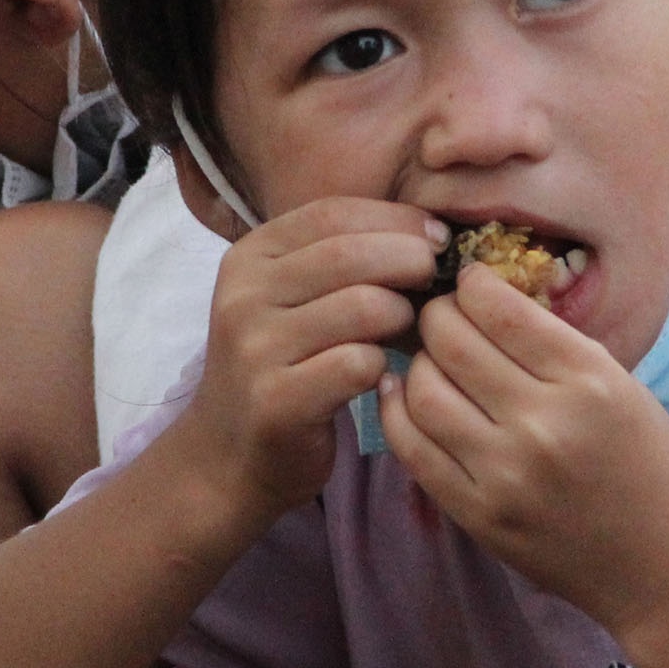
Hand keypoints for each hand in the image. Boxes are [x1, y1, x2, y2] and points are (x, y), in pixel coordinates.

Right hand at [173, 198, 447, 519]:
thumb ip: (345, 259)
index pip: (332, 212)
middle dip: (410, 260)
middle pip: (351, 254)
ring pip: (364, 306)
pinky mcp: (276, 400)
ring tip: (407, 331)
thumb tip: (432, 231)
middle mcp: (243, 296)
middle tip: (438, 281)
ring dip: (402, 316)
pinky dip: (384, 366)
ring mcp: (254, 349)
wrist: (229, 455)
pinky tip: (383, 375)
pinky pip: (358, 364)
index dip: (396, 219)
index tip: (439, 237)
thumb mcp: (296, 298)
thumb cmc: (284, 366)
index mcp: (249, 257)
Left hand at [379, 265, 668, 637]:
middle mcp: (545, 424)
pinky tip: (400, 395)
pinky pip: (413, 450)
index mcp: (590, 383)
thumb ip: (560, 348)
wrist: (662, 569)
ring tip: (429, 360)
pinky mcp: (479, 516)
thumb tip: (487, 303)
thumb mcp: (627, 390)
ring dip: (417, 363)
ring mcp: (506, 475)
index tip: (470, 283)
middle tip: (440, 315)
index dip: (472, 284)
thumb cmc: (652, 471)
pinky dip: (396, 412)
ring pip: (423, 391)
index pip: (501, 310)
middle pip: (453, 342)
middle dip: (437, 315)